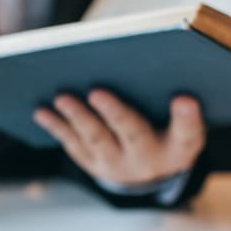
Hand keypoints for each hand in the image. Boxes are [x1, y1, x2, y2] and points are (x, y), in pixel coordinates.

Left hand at [32, 90, 204, 186]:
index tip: (184, 98)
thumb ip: (177, 102)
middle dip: (115, 113)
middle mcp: (149, 160)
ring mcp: (117, 165)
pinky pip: (73, 144)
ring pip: (96, 139)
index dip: (187, 117)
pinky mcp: (93, 164)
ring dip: (78, 118)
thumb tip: (150, 58)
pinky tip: (41, 111)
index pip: (188, 132)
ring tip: (62, 97)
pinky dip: (57, 126)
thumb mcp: (183, 121)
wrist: (150, 172)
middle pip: (133, 135)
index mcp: (179, 147)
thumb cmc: (169, 130)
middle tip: (97, 91)